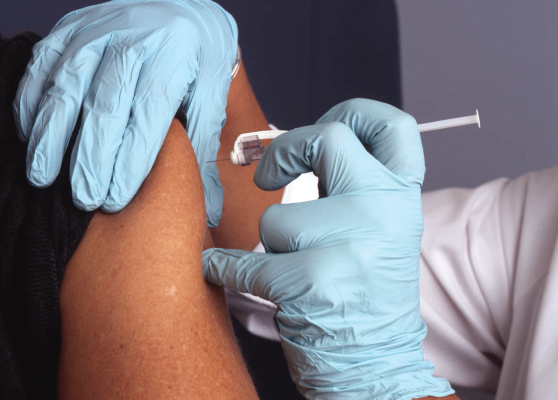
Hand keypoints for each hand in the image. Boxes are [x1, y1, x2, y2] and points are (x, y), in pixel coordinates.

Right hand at [13, 0, 237, 225]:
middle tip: (83, 199)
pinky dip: (31, 101)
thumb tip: (209, 208)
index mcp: (172, 59)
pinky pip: (41, 65)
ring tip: (43, 176)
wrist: (181, 3)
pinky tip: (31, 136)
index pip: (147, 116)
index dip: (129, 160)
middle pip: (104, 106)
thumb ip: (204, 147)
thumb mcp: (214, 94)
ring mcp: (95, 32)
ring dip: (51, 135)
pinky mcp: (69, 28)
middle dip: (90, 158)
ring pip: (66, 87)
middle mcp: (131, 42)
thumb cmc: (198, 57)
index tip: (114, 199)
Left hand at [203, 99, 453, 397]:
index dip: (354, 111)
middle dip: (283, 152)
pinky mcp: (315, 283)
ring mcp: (353, 245)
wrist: (376, 364)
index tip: (322, 124)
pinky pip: (247, 262)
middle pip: (327, 140)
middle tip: (267, 175)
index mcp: (401, 196)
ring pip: (276, 218)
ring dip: (269, 245)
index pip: (393, 126)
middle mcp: (385, 211)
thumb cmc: (363, 291)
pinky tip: (223, 271)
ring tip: (292, 268)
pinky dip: (226, 269)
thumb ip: (346, 185)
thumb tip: (289, 146)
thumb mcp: (374, 228)